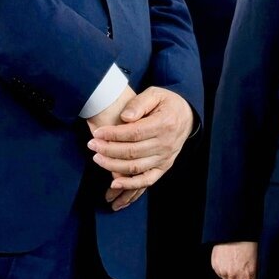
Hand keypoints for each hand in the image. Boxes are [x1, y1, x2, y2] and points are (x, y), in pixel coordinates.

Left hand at [89, 87, 193, 210]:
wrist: (187, 116)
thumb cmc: (167, 103)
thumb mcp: (155, 94)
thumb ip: (139, 103)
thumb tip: (125, 117)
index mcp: (164, 124)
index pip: (134, 133)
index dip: (113, 134)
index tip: (97, 133)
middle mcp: (165, 144)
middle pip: (132, 151)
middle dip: (108, 149)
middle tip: (92, 145)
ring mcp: (165, 158)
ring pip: (135, 167)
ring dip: (113, 166)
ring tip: (97, 158)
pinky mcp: (163, 168)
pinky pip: (146, 181)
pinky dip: (130, 185)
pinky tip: (114, 184)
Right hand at [212, 242, 258, 278]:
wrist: (236, 224)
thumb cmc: (252, 238)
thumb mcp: (261, 258)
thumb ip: (259, 274)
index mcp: (249, 274)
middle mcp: (235, 275)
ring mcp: (223, 271)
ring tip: (240, 265)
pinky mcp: (216, 265)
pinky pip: (222, 274)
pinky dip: (227, 270)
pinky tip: (232, 260)